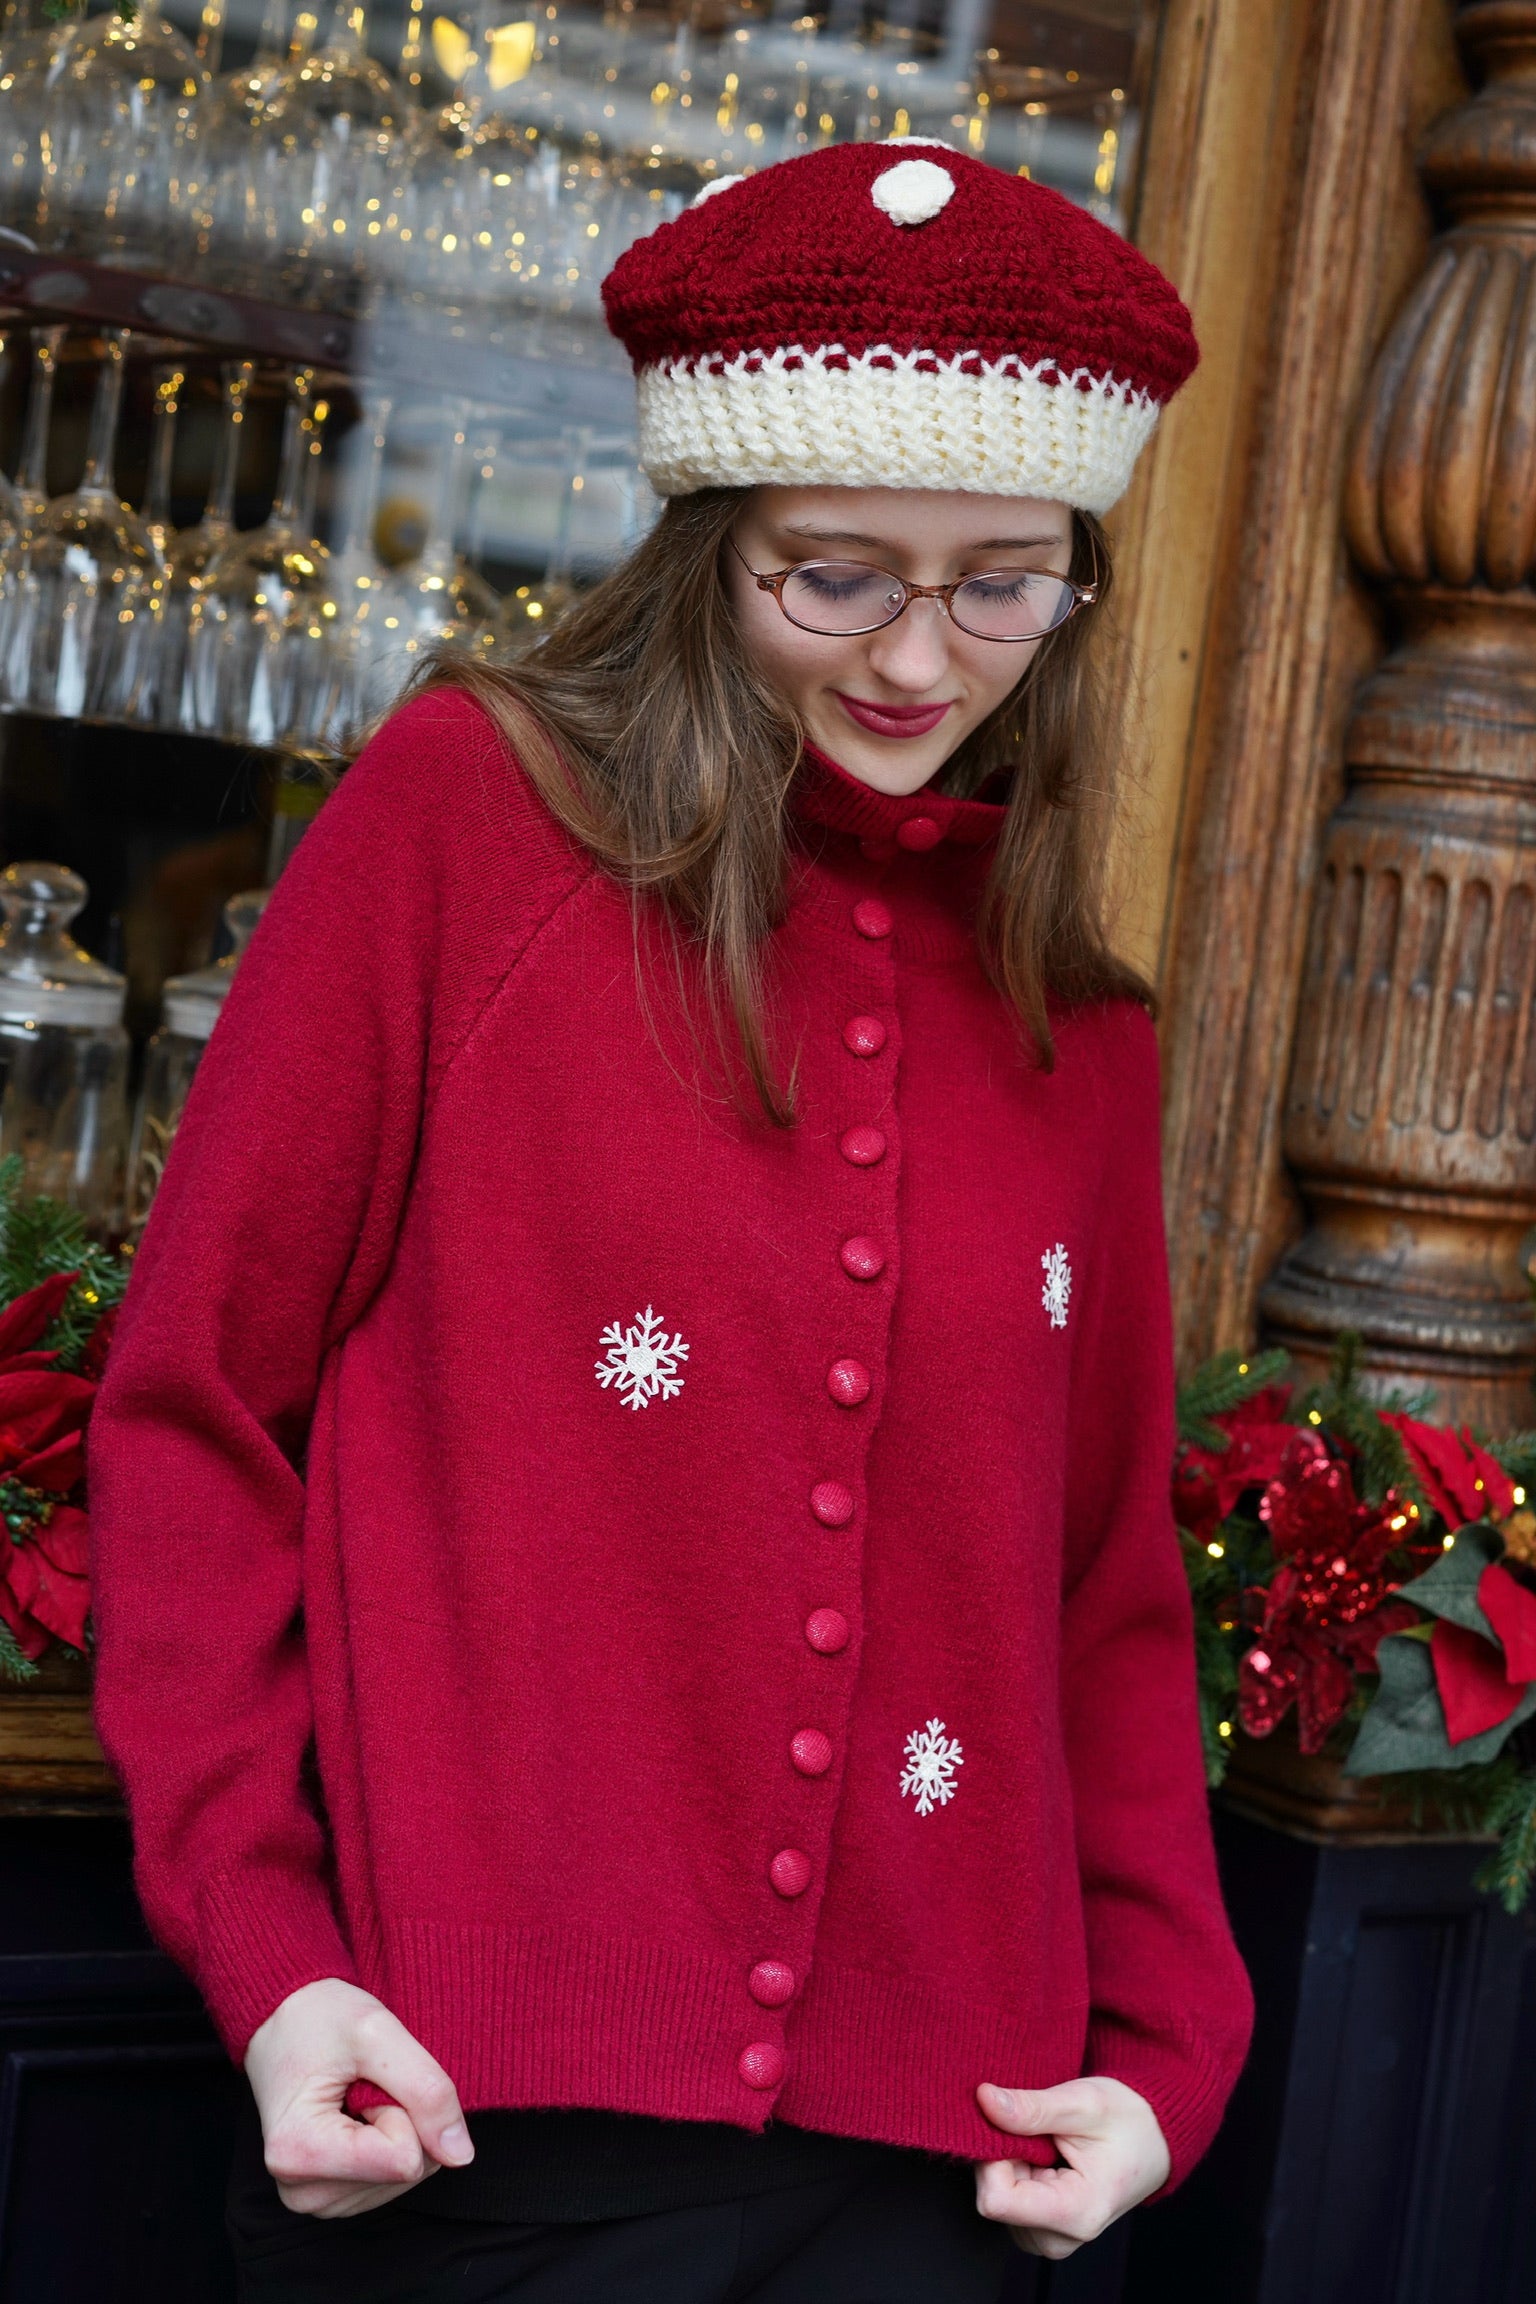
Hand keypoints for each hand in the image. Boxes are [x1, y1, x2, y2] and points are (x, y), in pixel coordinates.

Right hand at [244, 1977, 474, 2218]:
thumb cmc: (320, 2019)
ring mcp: (315, 2200)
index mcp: (299, 2153)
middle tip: (360, 2083)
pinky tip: (356, 2113)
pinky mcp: (331, 2197)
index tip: (365, 2077)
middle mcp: (301, 2191)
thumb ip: (426, 2089)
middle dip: (400, 2117)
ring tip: (355, 2095)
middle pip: (407, 2172)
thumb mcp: (378, 2032)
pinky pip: (395, 2180)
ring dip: (395, 2127)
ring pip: (406, 2178)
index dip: (402, 2105)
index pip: (404, 2158)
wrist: (283, 2020)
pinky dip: (388, 2140)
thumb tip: (460, 2154)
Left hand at [973, 2077, 1170, 2258]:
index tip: (1012, 2125)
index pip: (997, 2200)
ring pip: (997, 2201)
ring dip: (1010, 2164)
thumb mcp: (1083, 2102)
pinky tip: (1044, 2156)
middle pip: (994, 2200)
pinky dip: (1016, 2173)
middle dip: (1003, 2157)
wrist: (1154, 2139)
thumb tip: (984, 2099)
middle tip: (1038, 2130)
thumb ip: (1033, 2107)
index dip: (992, 2156)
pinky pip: (1007, 2203)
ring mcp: (1052, 2238)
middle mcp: (1061, 2238)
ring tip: (1047, 2143)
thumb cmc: (1127, 2119)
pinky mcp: (1044, 2230)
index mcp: (1077, 2213)